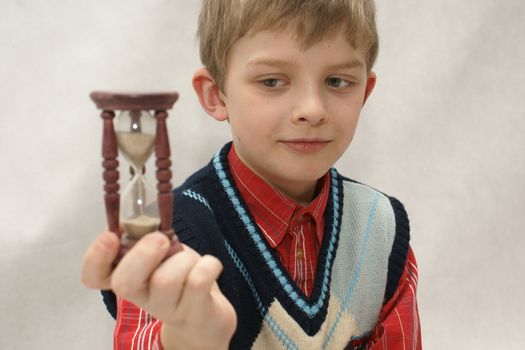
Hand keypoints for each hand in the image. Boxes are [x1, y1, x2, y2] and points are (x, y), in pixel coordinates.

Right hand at [81, 231, 236, 349]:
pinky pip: (199, 280)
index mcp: (126, 277)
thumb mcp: (159, 252)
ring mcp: (167, 309)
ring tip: (190, 260)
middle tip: (161, 239)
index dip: (96, 257)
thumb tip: (138, 216)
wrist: (206, 315)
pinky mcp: (194, 312)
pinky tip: (209, 266)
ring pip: (168, 278)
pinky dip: (208, 264)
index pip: (93, 276)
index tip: (111, 236)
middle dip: (143, 254)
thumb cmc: (178, 274)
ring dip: (184, 258)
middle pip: (125, 282)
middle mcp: (141, 297)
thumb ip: (145, 237)